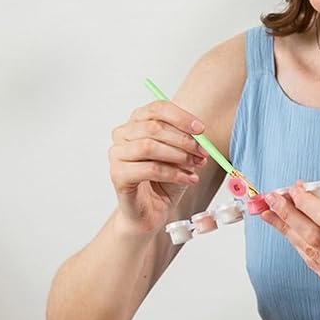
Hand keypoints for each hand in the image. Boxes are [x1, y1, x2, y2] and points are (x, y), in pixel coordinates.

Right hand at [108, 100, 208, 234]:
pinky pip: (149, 169)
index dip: (181, 117)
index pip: (157, 108)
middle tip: (202, 153)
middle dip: (184, 140)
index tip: (201, 129)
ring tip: (195, 167)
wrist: (150, 211)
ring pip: (149, 147)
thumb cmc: (163, 181)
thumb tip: (201, 135)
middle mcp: (122, 135)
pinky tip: (188, 179)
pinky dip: (174, 174)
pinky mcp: (118, 175)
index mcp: (136, 123)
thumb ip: (187, 141)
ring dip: (179, 156)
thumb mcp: (180, 155)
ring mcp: (117, 155)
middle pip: (154, 127)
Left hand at [261, 182, 319, 299]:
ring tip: (272, 213)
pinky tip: (292, 231)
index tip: (291, 189)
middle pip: (315, 239)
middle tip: (270, 200)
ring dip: (288, 231)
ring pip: (310, 253)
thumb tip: (301, 191)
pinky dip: (301, 246)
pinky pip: (315, 265)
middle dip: (288, 216)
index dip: (305, 203)